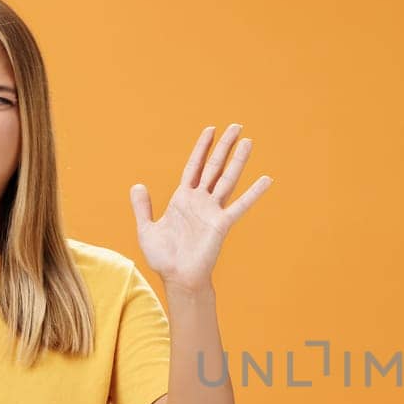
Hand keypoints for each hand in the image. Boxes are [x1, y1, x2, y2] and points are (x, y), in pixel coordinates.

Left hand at [130, 123, 272, 291]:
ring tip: (248, 141)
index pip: (194, 166)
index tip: (211, 129)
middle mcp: (201, 201)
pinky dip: (253, 193)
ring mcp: (212, 210)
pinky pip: (240, 205)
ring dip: (238, 160)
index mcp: (183, 198)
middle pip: (214, 166)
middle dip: (224, 145)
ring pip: (227, 179)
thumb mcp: (146, 229)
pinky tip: (266, 179)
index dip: (202, 147)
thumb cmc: (164, 257)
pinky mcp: (221, 223)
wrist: (178, 277)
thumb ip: (143, 207)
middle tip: (237, 126)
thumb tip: (137, 185)